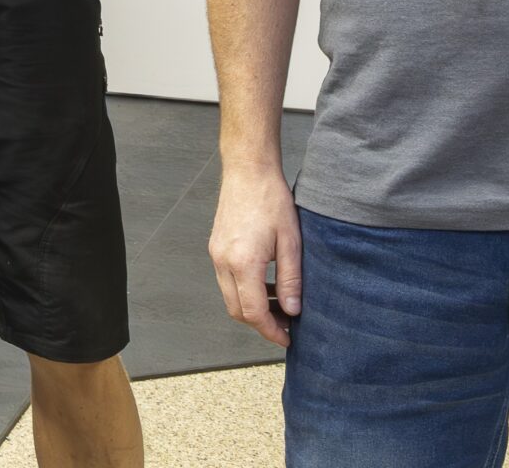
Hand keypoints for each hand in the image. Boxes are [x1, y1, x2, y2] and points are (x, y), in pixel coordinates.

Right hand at [209, 163, 302, 346]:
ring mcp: (216, 254)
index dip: (271, 330)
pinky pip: (226, 281)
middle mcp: (223, 262)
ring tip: (279, 305)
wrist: (248, 171)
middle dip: (260, 324)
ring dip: (252, 308)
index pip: (253, 312)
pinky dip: (244, 291)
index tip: (287, 338)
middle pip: (237, 310)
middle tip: (286, 325)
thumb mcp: (291, 242)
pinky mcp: (215, 247)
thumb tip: (293, 310)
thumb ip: (291, 279)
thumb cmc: (272, 200)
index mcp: (243, 263)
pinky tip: (265, 284)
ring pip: (230, 297)